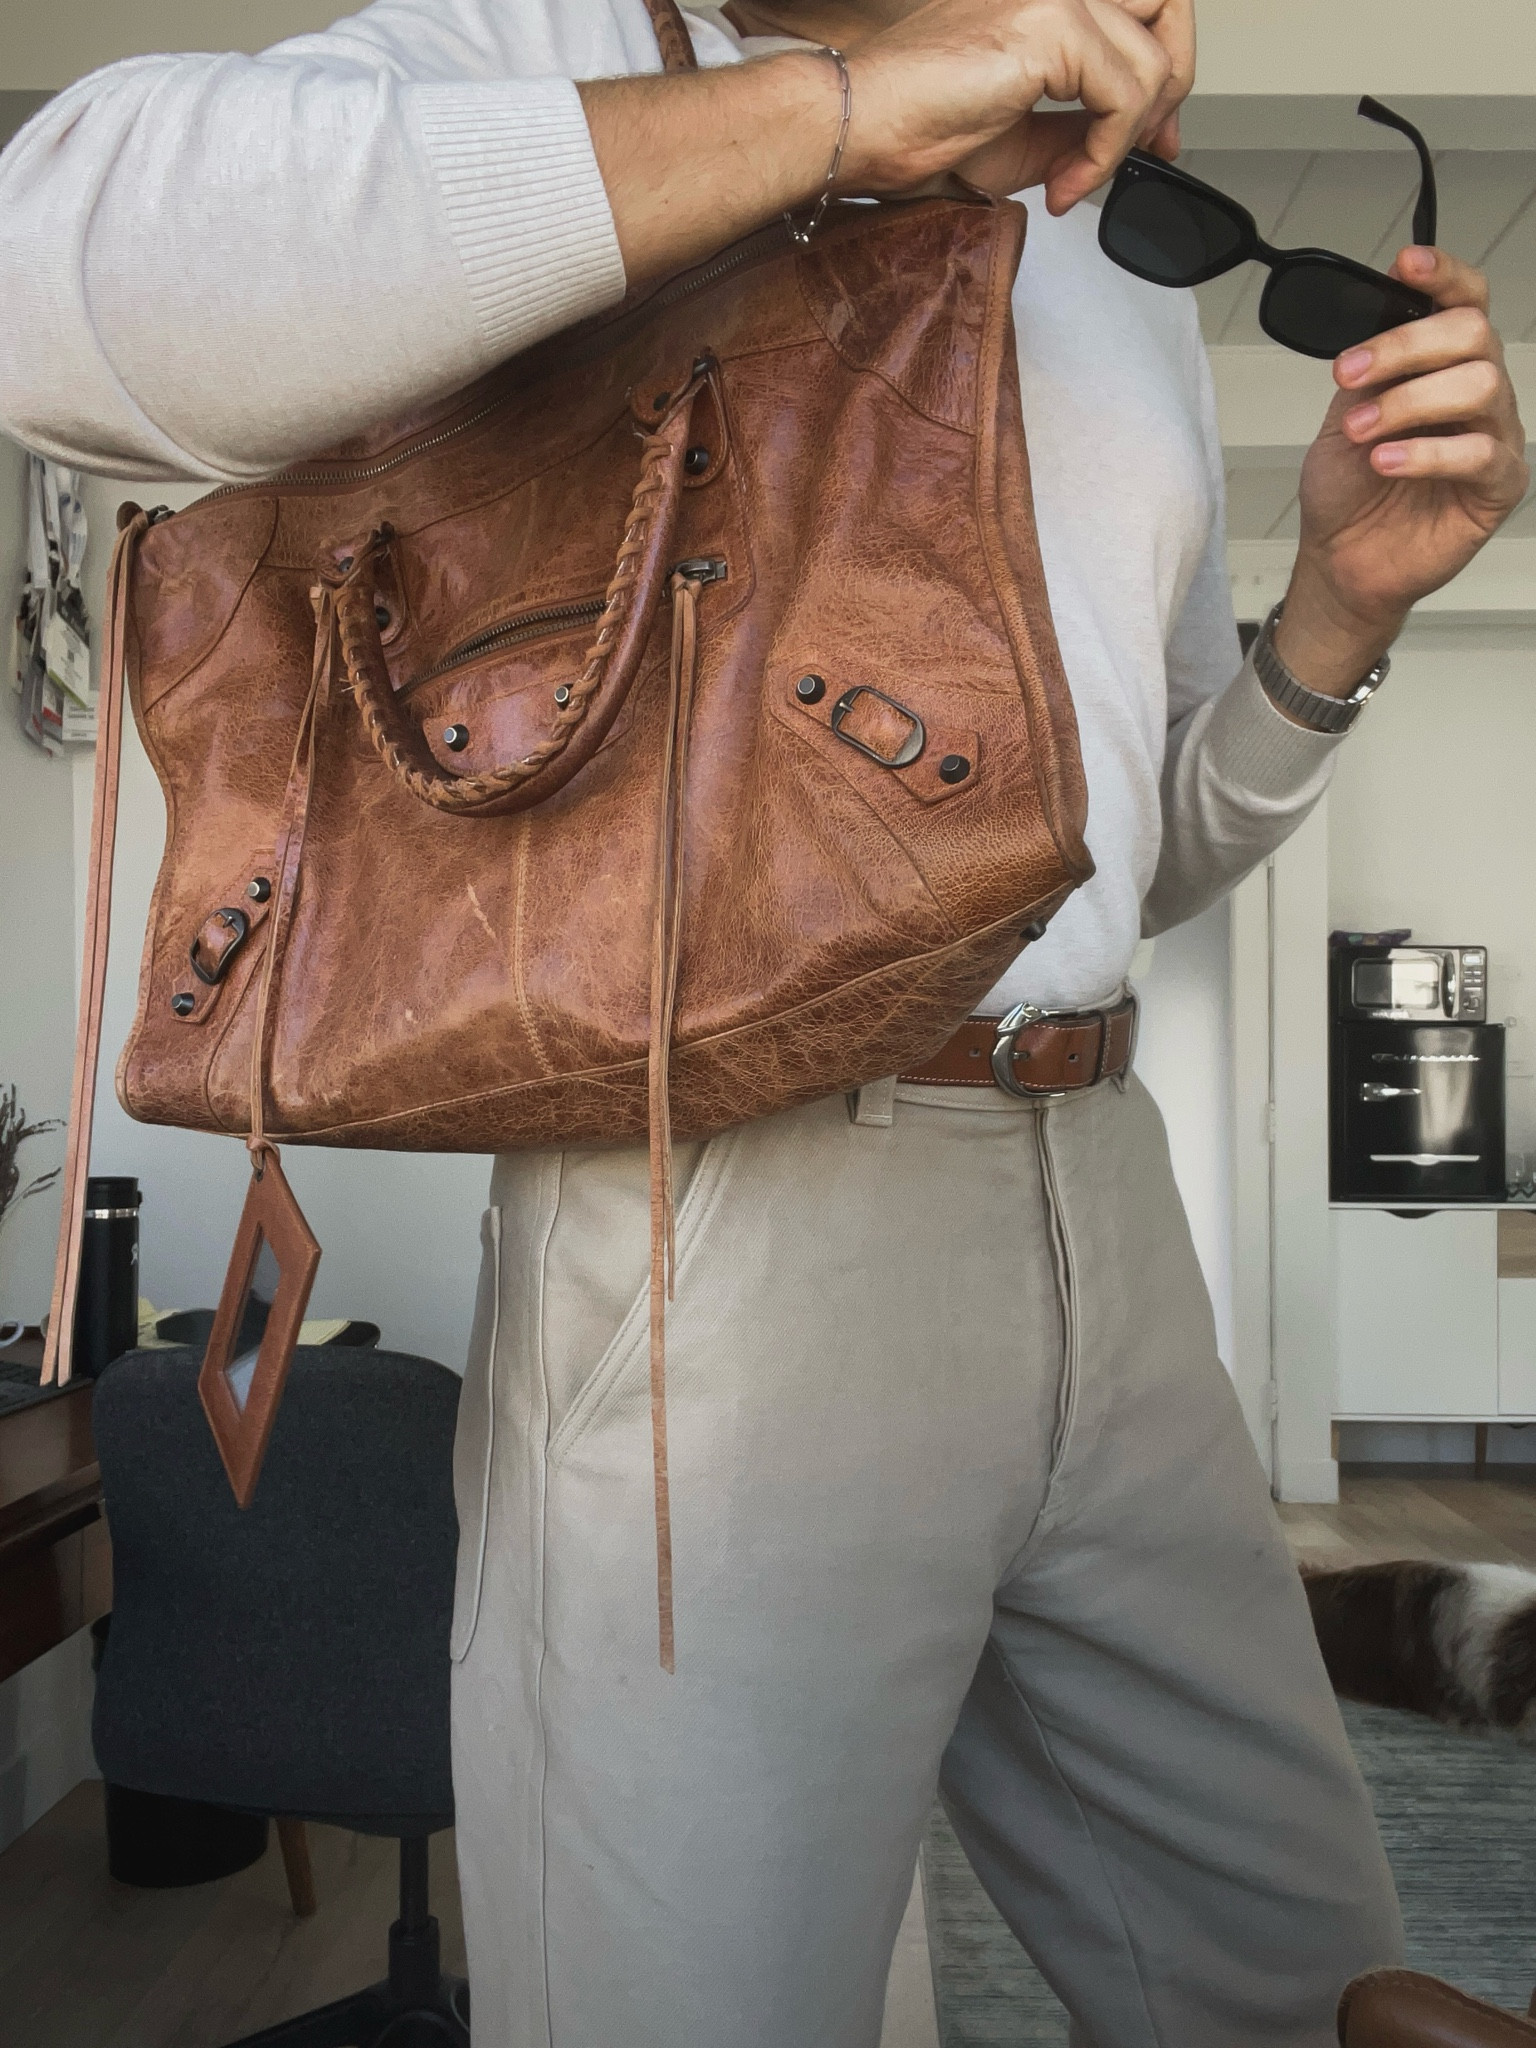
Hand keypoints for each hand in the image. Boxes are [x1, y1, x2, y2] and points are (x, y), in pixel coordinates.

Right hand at [833, 0, 1187, 213]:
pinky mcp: (1052, 22)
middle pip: (1170, 4)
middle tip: (1149, 148)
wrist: (863, 127)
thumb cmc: (918, 127)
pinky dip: (1106, 155)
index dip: (1168, 67)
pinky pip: (1124, 97)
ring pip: (1155, 61)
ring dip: (1126, 141)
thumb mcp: (1027, 135)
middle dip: (1174, 85)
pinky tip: (1064, 185)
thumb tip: (1130, 141)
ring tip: (1074, 182)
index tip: (1154, 137)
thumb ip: (1081, 125)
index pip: (1145, 6)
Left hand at [1278, 247, 1529, 694]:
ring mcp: (1495, 436)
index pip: (1464, 301)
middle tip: (1350, 376)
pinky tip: (1386, 461)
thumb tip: (1378, 306)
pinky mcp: (1498, 486)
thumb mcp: (1346, 412)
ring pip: (1481, 385)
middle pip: (1473, 333)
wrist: (1341, 559)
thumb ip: (1368, 364)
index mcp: (1443, 365)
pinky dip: (1427, 452)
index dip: (1443, 275)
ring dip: (1409, 401)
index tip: (1406, 264)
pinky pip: (1481, 453)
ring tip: (1360, 431)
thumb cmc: (1349, 489)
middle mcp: (1478, 391)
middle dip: (1405, 346)